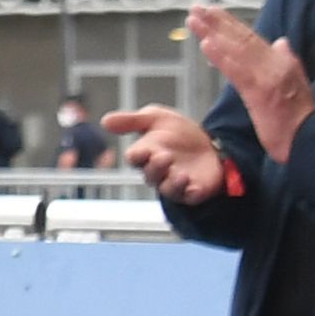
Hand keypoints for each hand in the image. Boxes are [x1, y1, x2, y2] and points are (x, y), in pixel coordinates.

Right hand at [105, 105, 225, 201]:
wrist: (210, 143)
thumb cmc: (177, 133)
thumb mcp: (155, 118)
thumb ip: (131, 120)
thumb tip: (104, 121)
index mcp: (145, 154)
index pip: (135, 158)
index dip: (137, 155)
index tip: (143, 151)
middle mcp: (157, 172)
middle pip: (151, 174)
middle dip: (156, 167)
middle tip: (164, 156)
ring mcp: (175, 183)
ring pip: (168, 189)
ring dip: (173, 183)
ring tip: (181, 174)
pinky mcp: (194, 191)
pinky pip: (190, 196)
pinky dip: (191, 193)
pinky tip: (194, 187)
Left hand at [187, 3, 312, 160]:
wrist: (309, 139)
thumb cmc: (299, 119)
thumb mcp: (297, 83)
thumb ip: (287, 60)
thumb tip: (280, 42)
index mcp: (281, 61)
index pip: (252, 39)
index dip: (231, 24)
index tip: (213, 13)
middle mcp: (275, 63)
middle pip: (242, 38)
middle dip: (218, 22)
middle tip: (197, 9)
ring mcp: (267, 76)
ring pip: (237, 49)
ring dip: (213, 33)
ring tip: (195, 20)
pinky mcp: (260, 91)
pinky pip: (237, 70)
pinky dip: (221, 56)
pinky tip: (207, 44)